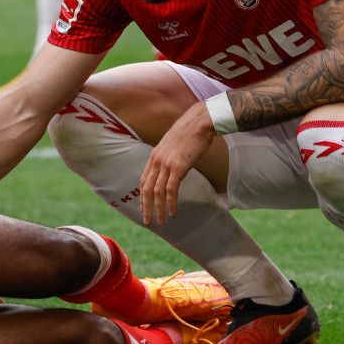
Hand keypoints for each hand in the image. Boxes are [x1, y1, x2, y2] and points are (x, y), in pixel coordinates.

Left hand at [138, 102, 216, 225]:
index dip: (143, 196)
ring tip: (161, 221)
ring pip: (157, 192)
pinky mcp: (178, 166)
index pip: (144, 180)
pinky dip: (171, 203)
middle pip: (147, 188)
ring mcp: (166, 163)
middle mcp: (157, 160)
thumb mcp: (174, 146)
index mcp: (154, 155)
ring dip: (158, 209)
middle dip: (146, 207)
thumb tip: (174, 172)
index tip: (144, 208)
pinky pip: (171, 189)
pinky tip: (173, 212)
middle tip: (148, 221)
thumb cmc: (190, 133)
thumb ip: (170, 159)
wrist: (199, 122)